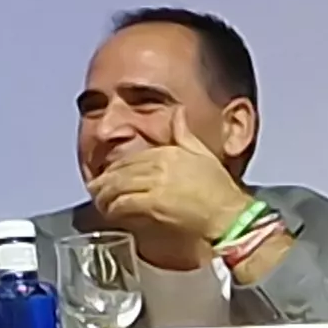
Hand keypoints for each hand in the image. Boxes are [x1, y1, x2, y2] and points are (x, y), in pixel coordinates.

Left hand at [85, 105, 250, 249]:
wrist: (230, 216)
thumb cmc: (219, 190)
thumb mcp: (203, 153)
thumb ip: (184, 132)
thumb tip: (178, 111)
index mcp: (168, 151)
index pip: (130, 158)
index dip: (115, 169)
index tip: (108, 177)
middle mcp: (159, 163)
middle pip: (118, 170)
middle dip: (104, 182)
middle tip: (97, 192)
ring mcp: (156, 182)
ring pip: (115, 186)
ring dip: (104, 196)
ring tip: (101, 204)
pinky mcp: (153, 202)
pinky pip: (123, 203)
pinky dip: (113, 209)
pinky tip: (111, 213)